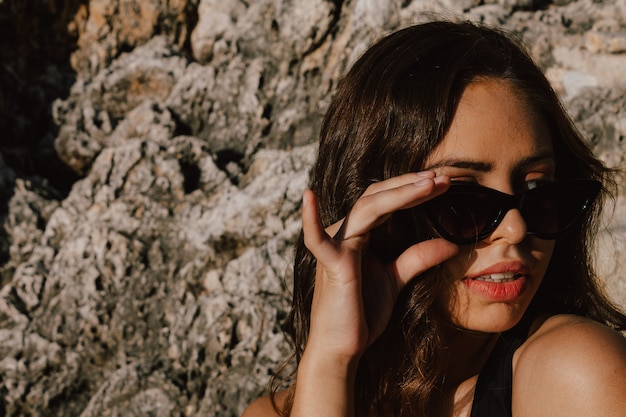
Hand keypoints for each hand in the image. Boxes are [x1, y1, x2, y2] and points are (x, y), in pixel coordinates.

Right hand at [301, 171, 459, 361]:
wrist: (343, 348)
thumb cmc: (362, 315)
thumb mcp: (396, 280)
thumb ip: (417, 259)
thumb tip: (450, 244)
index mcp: (359, 235)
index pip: (386, 202)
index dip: (413, 190)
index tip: (444, 183)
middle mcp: (345, 234)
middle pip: (378, 197)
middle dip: (411, 186)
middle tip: (444, 178)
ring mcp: (336, 245)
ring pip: (367, 208)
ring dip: (399, 193)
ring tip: (429, 184)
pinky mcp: (332, 263)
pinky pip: (317, 239)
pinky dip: (310, 219)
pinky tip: (309, 197)